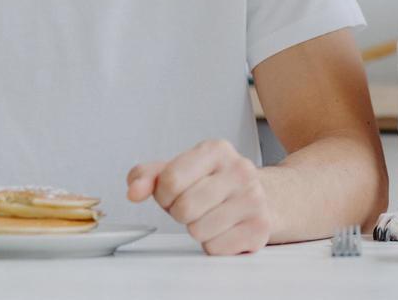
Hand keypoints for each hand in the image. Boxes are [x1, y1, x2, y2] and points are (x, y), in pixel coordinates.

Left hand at [126, 139, 272, 254]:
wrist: (263, 196)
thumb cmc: (213, 184)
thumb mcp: (179, 170)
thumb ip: (148, 177)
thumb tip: (134, 191)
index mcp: (216, 150)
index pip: (170, 180)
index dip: (163, 195)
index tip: (174, 194)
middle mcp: (240, 170)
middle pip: (184, 208)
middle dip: (180, 213)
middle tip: (194, 207)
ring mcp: (253, 199)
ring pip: (198, 231)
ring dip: (197, 230)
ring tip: (211, 217)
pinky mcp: (259, 228)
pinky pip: (215, 248)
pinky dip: (214, 244)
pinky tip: (225, 229)